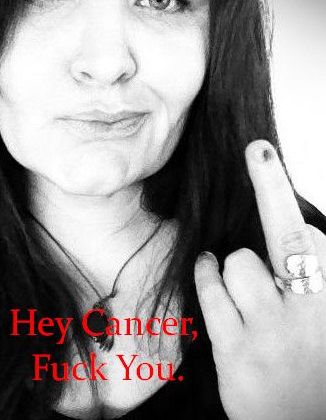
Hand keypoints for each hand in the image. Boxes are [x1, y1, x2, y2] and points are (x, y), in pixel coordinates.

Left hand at [194, 139, 325, 419]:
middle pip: (286, 236)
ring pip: (240, 262)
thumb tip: (307, 238)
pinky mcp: (235, 356)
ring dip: (240, 265)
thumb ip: (322, 277)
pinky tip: (211, 270)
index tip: (263, 154)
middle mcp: (310, 314)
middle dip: (270, 188)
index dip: (284, 200)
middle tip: (258, 152)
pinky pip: (211, 293)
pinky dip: (209, 274)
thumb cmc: (321, 371)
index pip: (312, 236)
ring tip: (250, 283)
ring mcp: (270, 335)